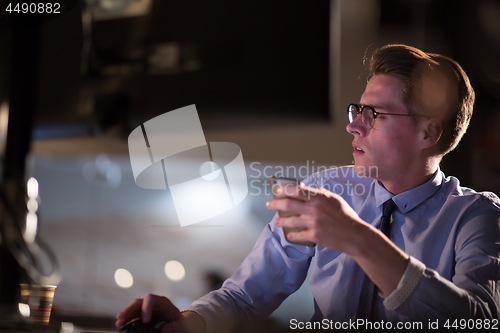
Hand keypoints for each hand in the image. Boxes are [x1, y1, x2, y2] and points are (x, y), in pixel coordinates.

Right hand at [116, 294, 199, 332]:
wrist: (180, 324)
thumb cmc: (181, 323)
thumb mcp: (182, 325)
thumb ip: (176, 326)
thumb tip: (164, 329)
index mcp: (162, 302)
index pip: (151, 299)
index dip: (146, 308)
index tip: (145, 321)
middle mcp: (152, 304)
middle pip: (138, 302)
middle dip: (129, 310)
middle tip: (121, 319)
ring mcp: (146, 309)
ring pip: (133, 308)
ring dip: (125, 314)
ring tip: (118, 323)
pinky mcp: (142, 316)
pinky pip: (132, 316)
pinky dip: (126, 320)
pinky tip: (120, 325)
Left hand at [266, 184, 408, 294]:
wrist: (355, 235)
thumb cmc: (346, 216)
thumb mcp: (334, 199)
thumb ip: (320, 193)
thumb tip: (304, 187)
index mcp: (319, 197)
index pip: (296, 190)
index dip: (283, 189)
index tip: (276, 190)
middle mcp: (314, 209)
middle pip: (288, 205)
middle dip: (275, 204)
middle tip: (269, 205)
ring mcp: (313, 223)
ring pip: (290, 221)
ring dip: (281, 221)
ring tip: (276, 221)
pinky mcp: (314, 236)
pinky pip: (298, 235)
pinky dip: (292, 235)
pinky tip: (289, 235)